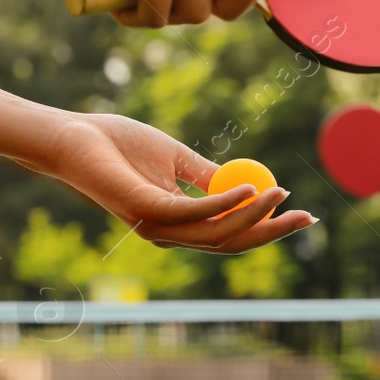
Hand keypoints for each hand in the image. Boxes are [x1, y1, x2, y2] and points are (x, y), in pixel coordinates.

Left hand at [32, 113, 316, 253]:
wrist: (73, 136)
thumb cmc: (117, 144)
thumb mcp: (173, 158)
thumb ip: (205, 174)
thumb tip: (244, 180)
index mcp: (175, 223)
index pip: (228, 235)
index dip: (266, 227)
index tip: (299, 213)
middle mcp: (167, 233)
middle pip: (230, 243)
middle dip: (271, 232)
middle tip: (306, 217)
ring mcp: (156, 226)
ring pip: (218, 232)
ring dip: (254, 215)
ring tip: (280, 194)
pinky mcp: (147, 210)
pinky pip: (196, 210)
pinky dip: (226, 201)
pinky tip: (249, 186)